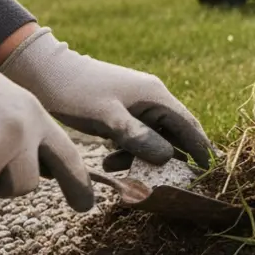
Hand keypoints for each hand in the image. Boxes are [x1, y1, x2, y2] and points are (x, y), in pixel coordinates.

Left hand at [0, 27, 215, 167]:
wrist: (43, 72)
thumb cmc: (75, 92)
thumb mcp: (107, 117)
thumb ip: (138, 137)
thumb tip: (167, 157)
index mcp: (155, 96)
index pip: (189, 126)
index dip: (202, 148)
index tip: (211, 170)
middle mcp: (151, 99)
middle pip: (173, 134)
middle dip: (169, 158)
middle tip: (165, 182)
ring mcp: (136, 105)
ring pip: (153, 137)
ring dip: (142, 157)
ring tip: (117, 168)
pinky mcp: (121, 112)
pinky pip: (135, 136)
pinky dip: (127, 151)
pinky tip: (108, 161)